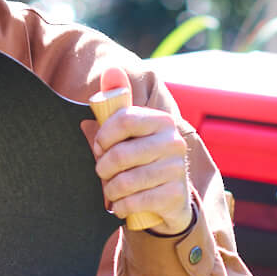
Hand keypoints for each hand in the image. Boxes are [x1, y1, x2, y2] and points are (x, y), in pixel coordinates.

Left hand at [83, 67, 194, 235]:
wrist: (170, 198)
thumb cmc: (140, 158)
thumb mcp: (128, 130)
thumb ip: (117, 101)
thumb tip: (112, 69)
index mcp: (161, 120)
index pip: (123, 119)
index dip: (103, 136)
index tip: (99, 146)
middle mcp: (174, 141)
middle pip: (120, 154)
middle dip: (102, 168)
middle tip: (102, 172)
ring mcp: (177, 169)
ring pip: (125, 181)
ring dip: (110, 190)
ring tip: (111, 190)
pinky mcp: (176, 195)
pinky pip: (136, 201)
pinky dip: (122, 206)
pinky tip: (122, 204)